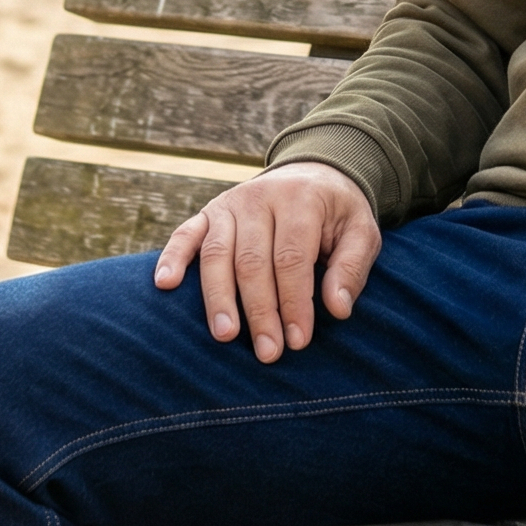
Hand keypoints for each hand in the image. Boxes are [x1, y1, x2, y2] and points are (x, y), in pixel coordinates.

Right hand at [155, 161, 379, 362]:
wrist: (312, 173)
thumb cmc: (337, 214)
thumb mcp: (361, 232)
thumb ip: (351, 268)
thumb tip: (337, 309)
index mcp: (300, 200)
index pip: (291, 258)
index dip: (293, 302)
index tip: (297, 340)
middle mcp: (260, 198)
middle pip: (252, 261)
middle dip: (259, 310)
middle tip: (267, 352)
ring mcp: (229, 204)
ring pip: (217, 253)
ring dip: (218, 297)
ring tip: (225, 335)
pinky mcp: (208, 212)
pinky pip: (185, 234)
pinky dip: (172, 257)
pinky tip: (165, 285)